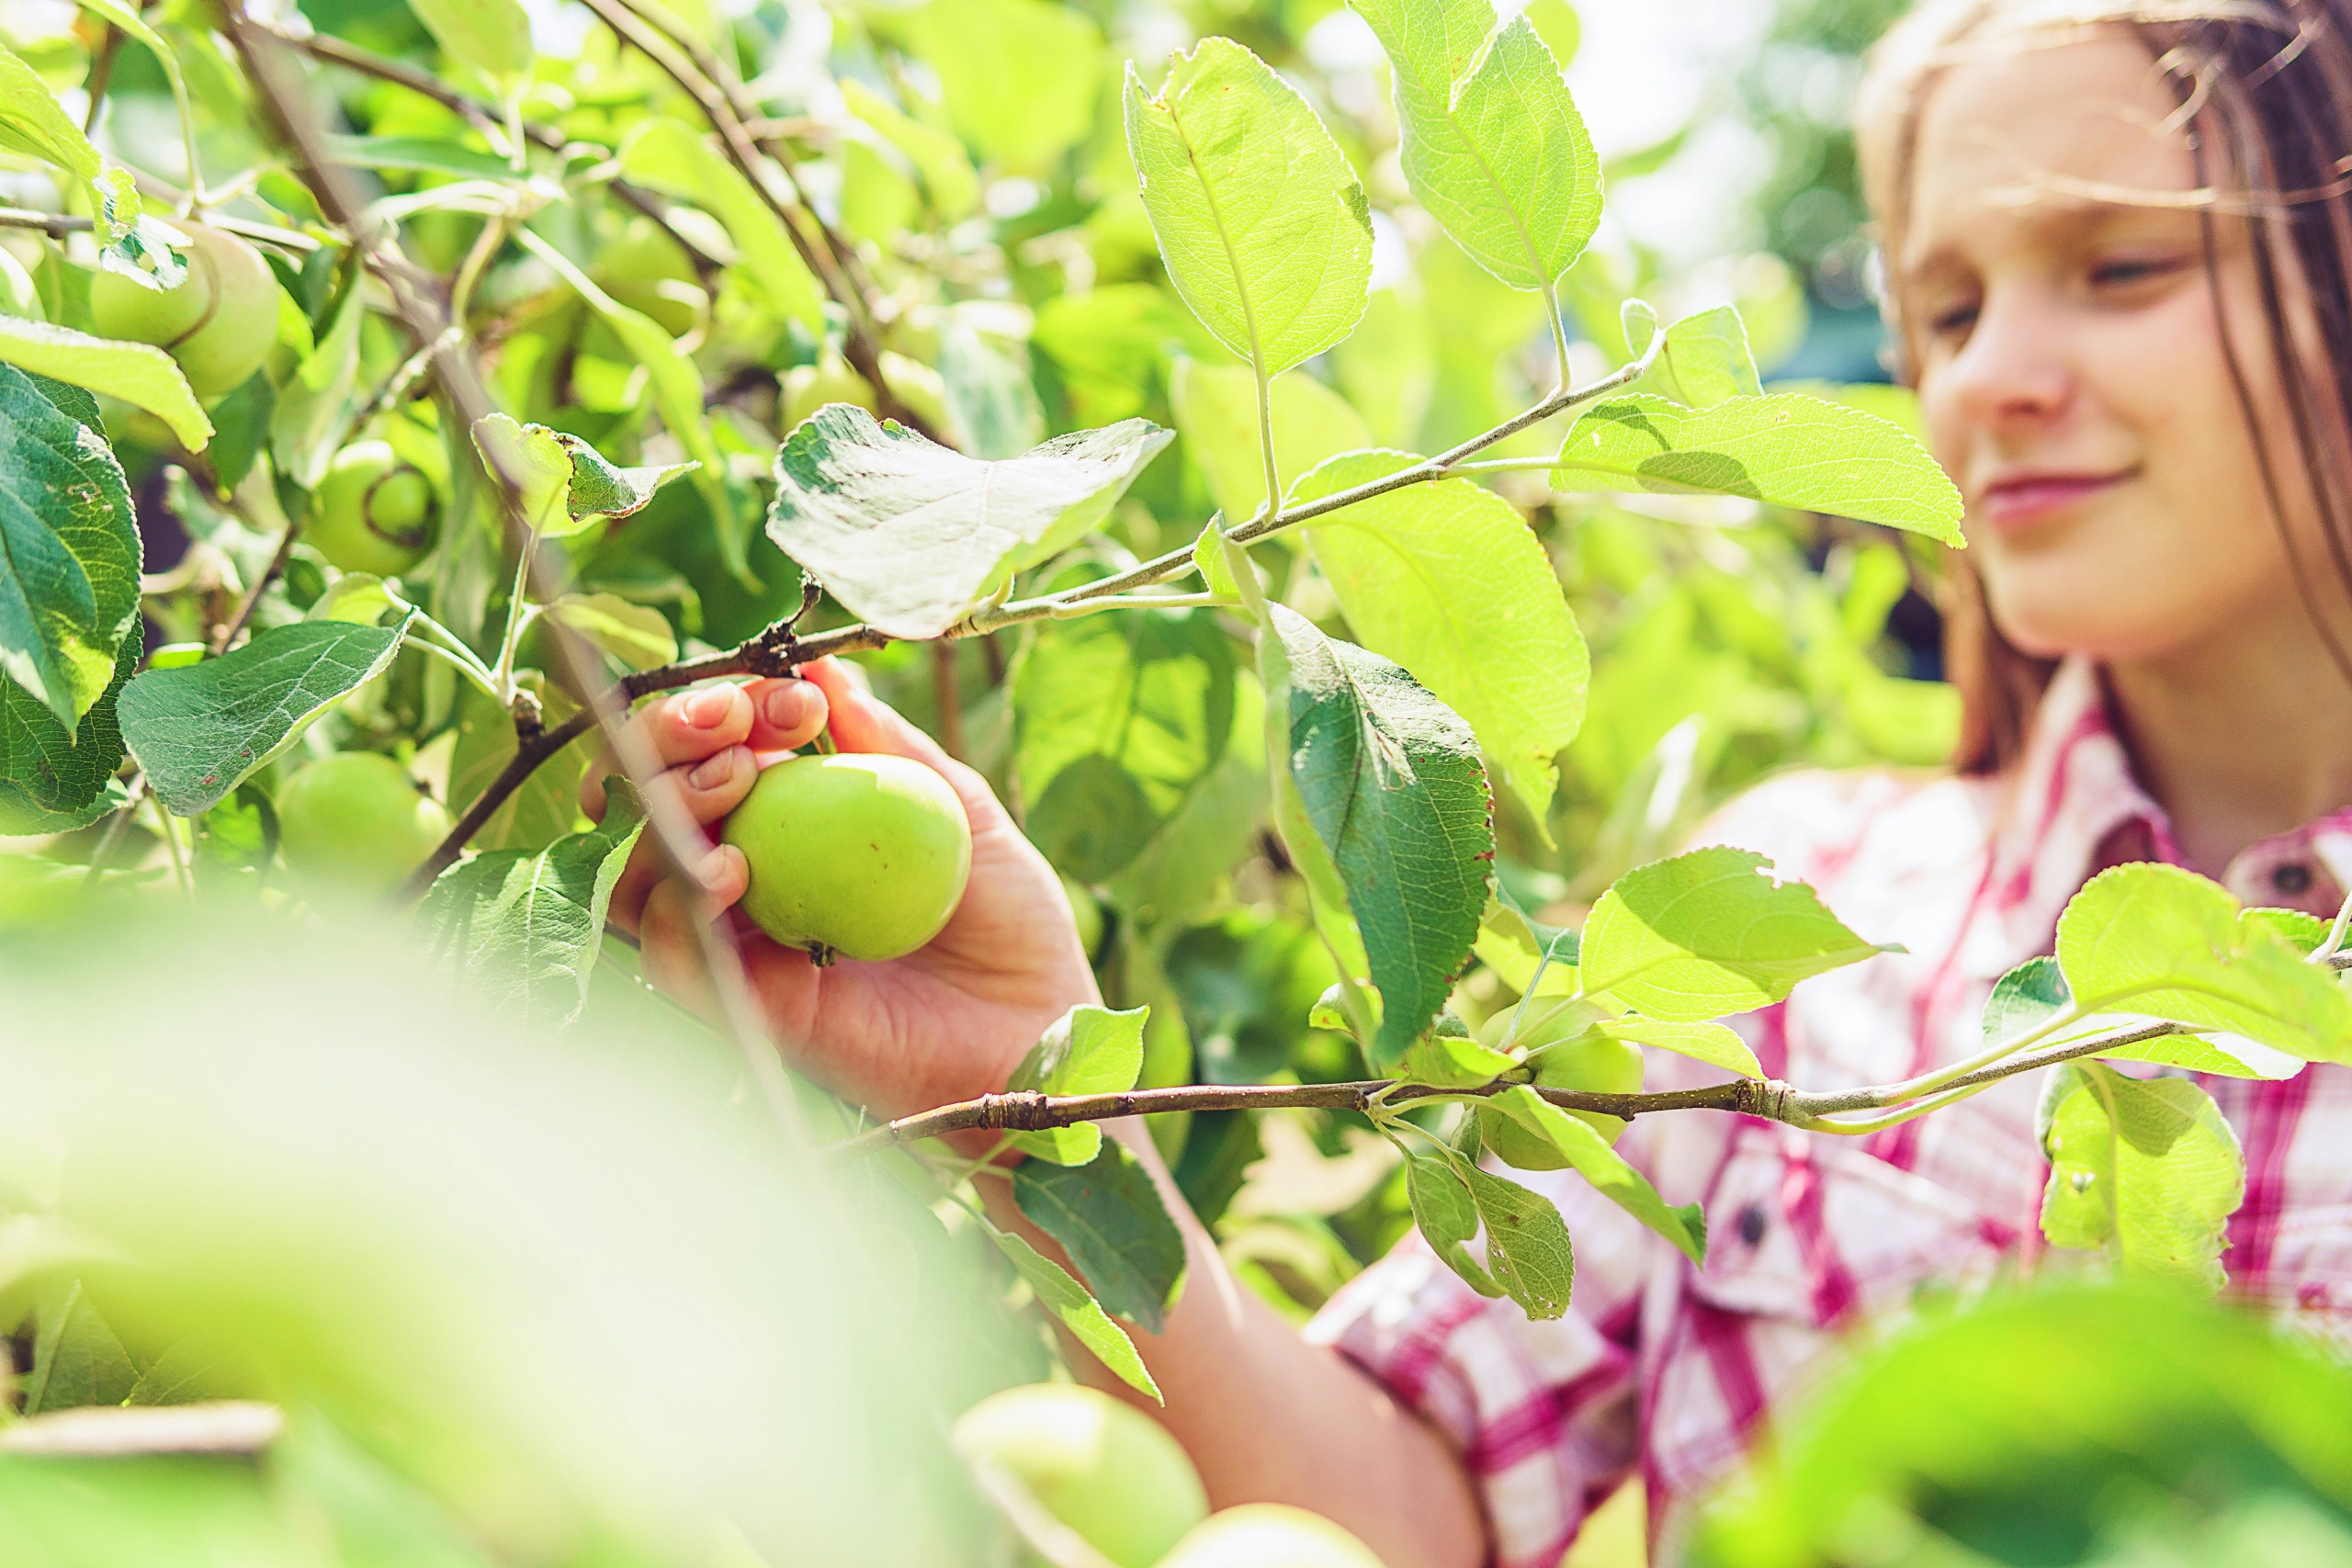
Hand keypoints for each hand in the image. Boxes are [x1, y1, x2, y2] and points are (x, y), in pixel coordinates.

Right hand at [586, 658, 1098, 1120]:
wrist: (1041, 1022)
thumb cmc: (1010, 919)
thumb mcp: (958, 807)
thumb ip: (888, 744)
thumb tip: (823, 668)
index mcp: (791, 827)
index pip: (713, 753)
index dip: (727, 709)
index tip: (795, 698)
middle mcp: (749, 882)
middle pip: (651, 801)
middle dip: (669, 738)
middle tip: (734, 724)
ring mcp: (742, 946)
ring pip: (639, 873)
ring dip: (666, 809)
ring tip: (735, 781)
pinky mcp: (750, 1010)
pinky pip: (672, 959)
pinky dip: (677, 906)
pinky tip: (726, 871)